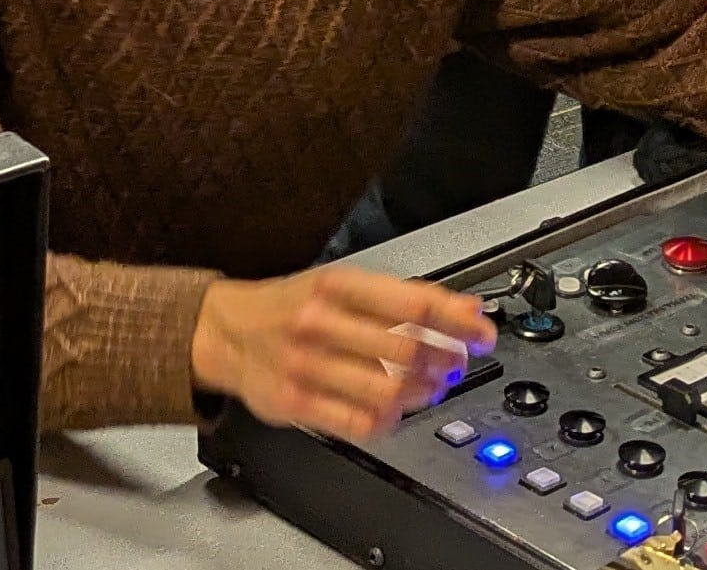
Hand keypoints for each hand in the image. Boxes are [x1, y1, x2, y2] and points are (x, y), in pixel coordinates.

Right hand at [191, 267, 493, 441]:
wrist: (225, 331)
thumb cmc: (289, 306)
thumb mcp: (340, 284)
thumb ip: (400, 297)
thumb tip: (465, 308)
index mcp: (335, 285)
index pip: (412, 302)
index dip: (457, 321)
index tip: (481, 333)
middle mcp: (320, 322)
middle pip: (405, 349)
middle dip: (444, 361)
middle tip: (457, 366)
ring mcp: (306, 365)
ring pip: (386, 388)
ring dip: (421, 393)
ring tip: (430, 390)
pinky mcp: (295, 403)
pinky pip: (358, 421)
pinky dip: (388, 420)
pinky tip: (394, 411)